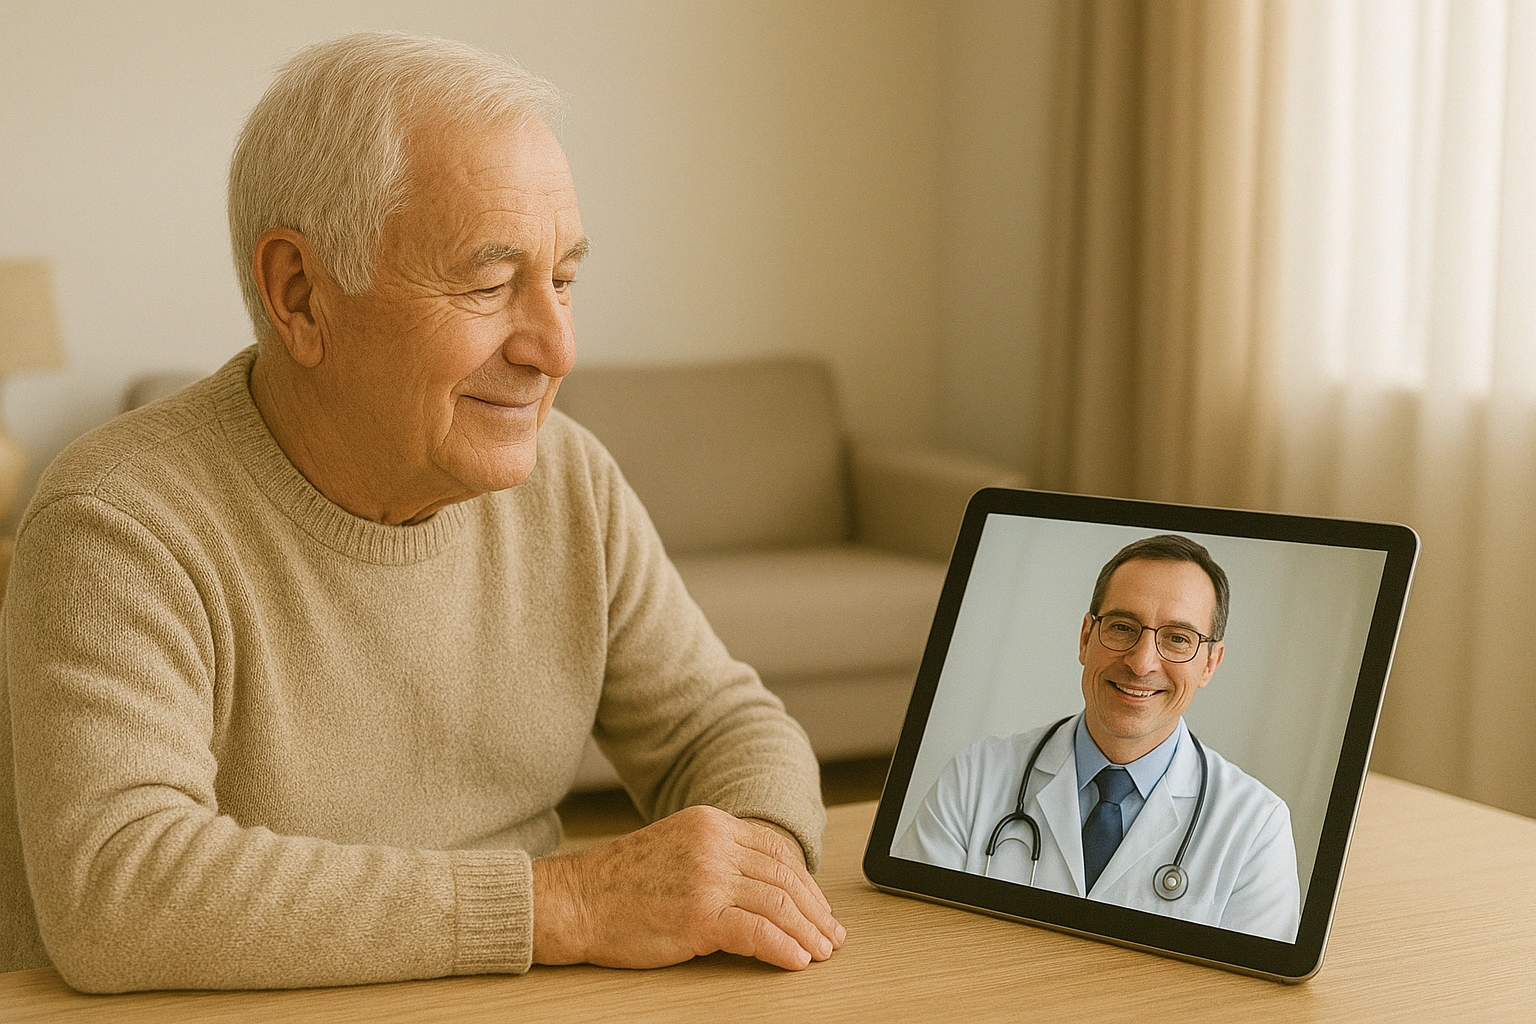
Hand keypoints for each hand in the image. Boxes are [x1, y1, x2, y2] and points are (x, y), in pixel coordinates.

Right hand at [532, 805, 845, 970]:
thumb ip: (718, 856)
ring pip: (779, 906)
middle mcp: (714, 844)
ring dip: (807, 934)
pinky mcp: (698, 915)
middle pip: (785, 879)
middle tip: (832, 936)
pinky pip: (758, 933)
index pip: (779, 852)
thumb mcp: (676, 849)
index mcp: (711, 823)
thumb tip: (766, 889)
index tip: (819, 909)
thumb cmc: (619, 883)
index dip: (807, 884)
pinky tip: (796, 961)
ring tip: (820, 953)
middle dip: (815, 912)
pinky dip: (784, 949)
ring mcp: (707, 878)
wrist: (575, 900)